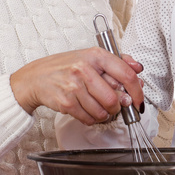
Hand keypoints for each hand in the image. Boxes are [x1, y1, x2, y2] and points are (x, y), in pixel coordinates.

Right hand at [10, 48, 144, 124]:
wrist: (36, 77)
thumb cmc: (65, 67)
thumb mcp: (90, 57)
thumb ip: (117, 61)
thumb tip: (138, 68)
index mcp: (95, 55)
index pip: (126, 74)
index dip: (137, 91)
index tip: (138, 100)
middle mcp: (84, 69)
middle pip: (114, 99)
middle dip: (118, 107)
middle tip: (114, 105)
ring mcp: (74, 86)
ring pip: (102, 111)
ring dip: (104, 114)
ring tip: (97, 106)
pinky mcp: (66, 103)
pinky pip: (89, 118)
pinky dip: (92, 118)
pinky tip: (87, 110)